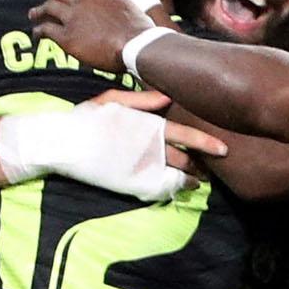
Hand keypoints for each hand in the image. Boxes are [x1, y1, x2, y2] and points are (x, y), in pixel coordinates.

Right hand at [0, 91, 226, 200]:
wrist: (63, 143)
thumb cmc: (87, 118)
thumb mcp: (113, 100)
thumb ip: (143, 100)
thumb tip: (169, 97)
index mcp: (149, 126)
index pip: (187, 136)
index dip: (207, 144)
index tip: (224, 149)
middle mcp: (150, 149)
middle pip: (185, 160)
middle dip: (200, 165)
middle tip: (210, 169)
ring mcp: (142, 169)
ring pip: (175, 177)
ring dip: (189, 179)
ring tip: (197, 180)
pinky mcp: (131, 186)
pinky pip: (159, 190)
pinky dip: (170, 190)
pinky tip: (176, 189)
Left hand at [29, 0, 153, 72]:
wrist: (137, 45)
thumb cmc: (139, 29)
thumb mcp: (126, 3)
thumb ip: (112, 0)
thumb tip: (113, 6)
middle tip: (48, 4)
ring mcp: (73, 16)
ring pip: (48, 7)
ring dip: (39, 11)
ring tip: (34, 15)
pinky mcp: (68, 36)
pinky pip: (46, 29)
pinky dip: (39, 30)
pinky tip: (38, 34)